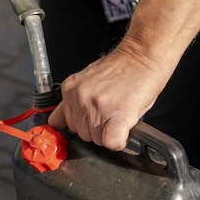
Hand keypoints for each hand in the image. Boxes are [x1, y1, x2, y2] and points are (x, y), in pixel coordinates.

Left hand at [48, 39, 167, 150]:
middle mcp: (79, 97)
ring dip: (109, 134)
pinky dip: (119, 141)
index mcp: (70, 89)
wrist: (142, 57)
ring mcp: (96, 106)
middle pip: (81, 134)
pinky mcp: (116, 115)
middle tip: (111, 112)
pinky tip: (124, 129)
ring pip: (96, 140)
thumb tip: (56, 123)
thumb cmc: (121, 70)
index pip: (66, 124)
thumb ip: (70, 103)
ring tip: (119, 113)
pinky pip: (111, 142)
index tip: (94, 119)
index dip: (85, 124)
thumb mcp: (87, 83)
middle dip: (97, 129)